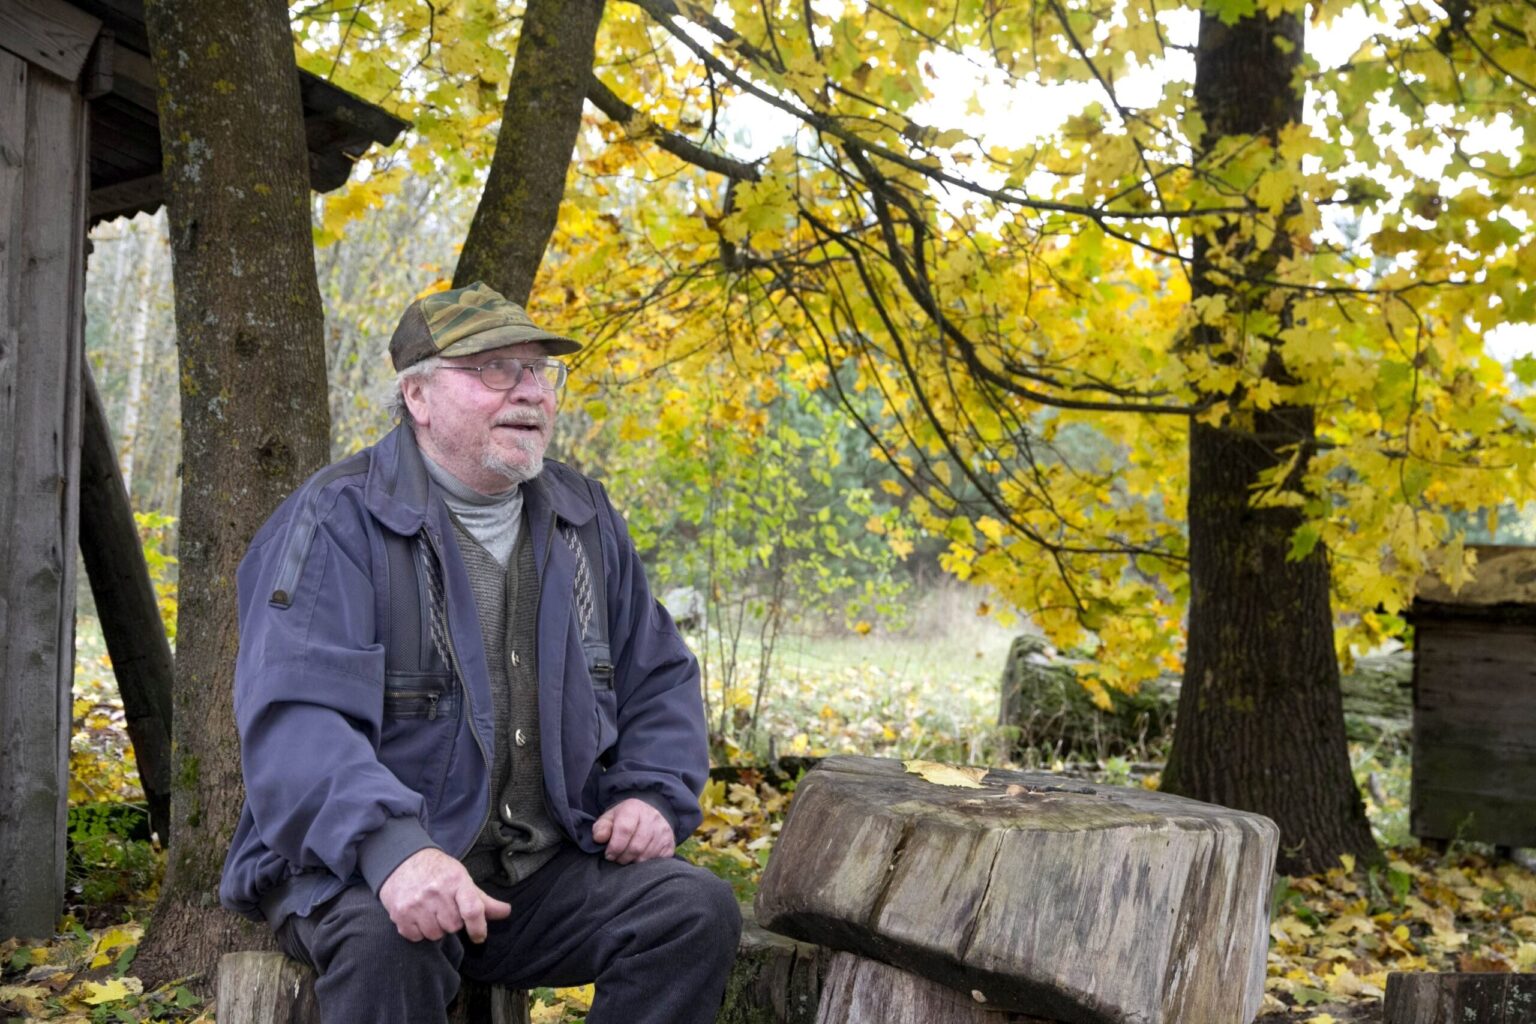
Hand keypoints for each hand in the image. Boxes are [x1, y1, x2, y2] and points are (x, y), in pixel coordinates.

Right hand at [378, 848, 510, 942]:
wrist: (402, 860)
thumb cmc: (437, 871)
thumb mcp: (461, 878)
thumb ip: (483, 900)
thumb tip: (506, 912)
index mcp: (456, 880)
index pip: (473, 910)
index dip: (478, 928)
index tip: (479, 936)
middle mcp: (436, 891)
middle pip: (453, 926)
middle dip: (452, 922)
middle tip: (445, 908)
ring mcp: (416, 903)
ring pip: (435, 934)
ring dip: (435, 928)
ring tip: (430, 911)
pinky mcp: (400, 913)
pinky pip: (415, 937)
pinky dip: (418, 931)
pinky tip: (417, 915)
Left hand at [592, 798, 674, 863]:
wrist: (649, 814)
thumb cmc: (625, 819)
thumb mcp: (610, 818)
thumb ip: (601, 827)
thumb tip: (599, 838)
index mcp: (634, 808)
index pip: (624, 830)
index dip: (614, 846)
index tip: (609, 854)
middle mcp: (652, 817)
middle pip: (636, 846)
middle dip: (622, 857)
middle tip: (617, 859)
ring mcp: (663, 830)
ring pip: (646, 856)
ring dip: (633, 862)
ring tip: (627, 859)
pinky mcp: (670, 843)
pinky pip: (657, 860)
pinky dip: (645, 864)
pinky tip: (639, 859)